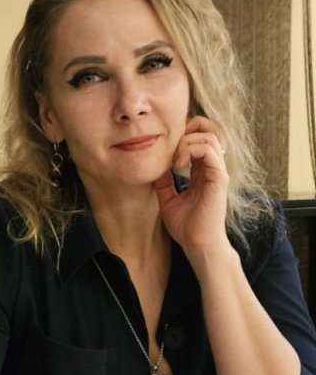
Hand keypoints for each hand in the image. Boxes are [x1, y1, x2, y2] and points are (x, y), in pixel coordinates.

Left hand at [154, 115, 229, 257]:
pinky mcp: (219, 178)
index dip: (183, 135)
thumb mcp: (167, 199)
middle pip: (208, 130)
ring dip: (187, 141)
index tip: (165, 149)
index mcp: (202, 172)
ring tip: (174, 160)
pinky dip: (191, 150)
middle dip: (187, 130)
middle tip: (170, 147)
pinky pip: (209, 150)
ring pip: (210, 136)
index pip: (199, 139)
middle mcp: (212, 168)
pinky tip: (177, 166)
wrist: (197, 244)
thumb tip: (155, 166)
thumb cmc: (186, 227)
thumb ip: (164, 182)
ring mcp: (217, 172)